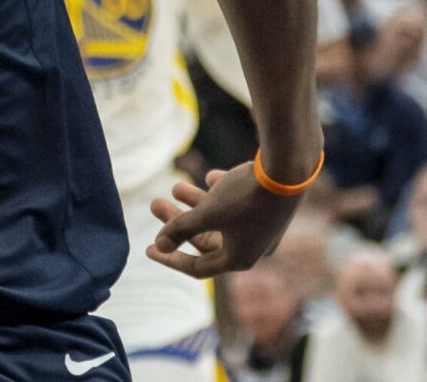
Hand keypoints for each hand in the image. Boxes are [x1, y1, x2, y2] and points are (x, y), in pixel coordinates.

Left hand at [146, 164, 303, 277]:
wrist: (288, 169)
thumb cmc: (245, 197)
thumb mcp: (206, 215)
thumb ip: (180, 230)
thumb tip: (160, 246)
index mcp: (240, 259)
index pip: (199, 267)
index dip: (171, 258)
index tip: (148, 248)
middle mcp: (253, 247)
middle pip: (206, 239)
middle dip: (179, 222)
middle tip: (154, 204)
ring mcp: (262, 226)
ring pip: (220, 219)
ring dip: (195, 203)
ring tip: (175, 186)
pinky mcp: (267, 206)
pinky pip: (238, 204)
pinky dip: (222, 193)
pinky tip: (212, 176)